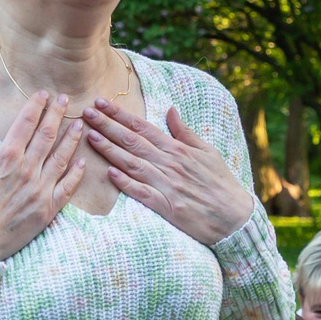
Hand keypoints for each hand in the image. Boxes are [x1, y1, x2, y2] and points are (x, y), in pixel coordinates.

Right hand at [0, 91, 83, 260]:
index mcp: (6, 156)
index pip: (26, 122)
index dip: (36, 105)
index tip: (43, 94)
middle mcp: (27, 169)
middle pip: (48, 134)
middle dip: (57, 113)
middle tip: (65, 99)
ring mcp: (40, 189)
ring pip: (62, 157)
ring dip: (72, 138)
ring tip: (80, 125)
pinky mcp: (47, 209)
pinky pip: (67, 188)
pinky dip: (77, 174)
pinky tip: (82, 161)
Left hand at [81, 98, 257, 244]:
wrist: (234, 216)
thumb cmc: (220, 182)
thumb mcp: (207, 151)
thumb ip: (185, 132)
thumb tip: (170, 110)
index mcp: (177, 149)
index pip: (143, 126)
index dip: (120, 114)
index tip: (101, 103)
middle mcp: (169, 163)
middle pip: (133, 141)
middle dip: (107, 125)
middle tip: (86, 112)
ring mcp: (167, 184)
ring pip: (133, 163)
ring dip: (110, 149)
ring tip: (90, 136)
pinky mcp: (167, 206)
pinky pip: (143, 193)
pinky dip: (126, 183)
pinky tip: (110, 173)